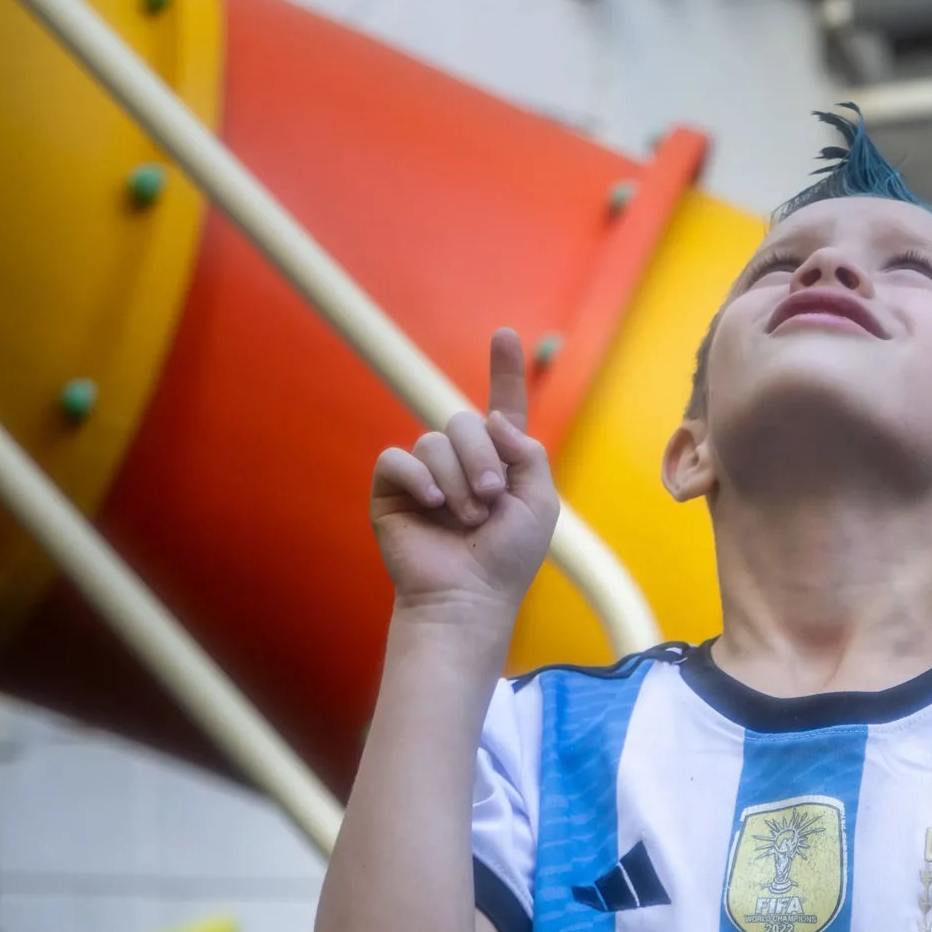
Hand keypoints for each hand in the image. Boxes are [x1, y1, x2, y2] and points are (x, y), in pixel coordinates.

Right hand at [370, 328, 559, 622]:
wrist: (469, 597)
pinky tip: (432, 505)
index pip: (501, 409)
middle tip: (491, 500)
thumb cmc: (507, 560)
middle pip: (464, 421)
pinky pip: (398, 459)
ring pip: (434, 441)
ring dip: (457, 480)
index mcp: (498, 464)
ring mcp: (425, 475)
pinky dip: (419, 478)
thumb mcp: (539, 502)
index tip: (504, 334)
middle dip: (481, 458)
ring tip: (466, 519)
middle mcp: (460, 463)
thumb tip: (492, 418)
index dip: (505, 372)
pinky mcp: (393, 490)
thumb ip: (527, 452)